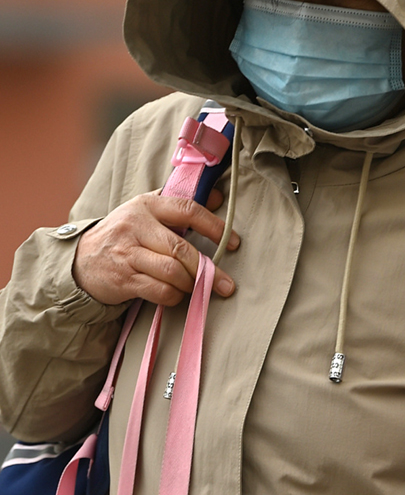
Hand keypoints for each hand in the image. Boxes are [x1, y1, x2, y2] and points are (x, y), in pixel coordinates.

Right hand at [72, 191, 238, 306]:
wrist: (80, 260)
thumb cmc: (123, 235)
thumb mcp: (146, 212)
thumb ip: (179, 205)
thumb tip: (218, 197)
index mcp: (146, 205)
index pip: (187, 210)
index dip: (215, 227)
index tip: (234, 242)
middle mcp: (135, 226)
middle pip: (181, 249)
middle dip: (208, 269)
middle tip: (225, 284)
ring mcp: (127, 253)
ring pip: (173, 272)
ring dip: (190, 284)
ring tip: (193, 286)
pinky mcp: (123, 278)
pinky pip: (161, 291)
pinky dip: (175, 297)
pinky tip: (175, 294)